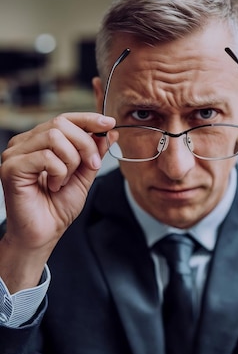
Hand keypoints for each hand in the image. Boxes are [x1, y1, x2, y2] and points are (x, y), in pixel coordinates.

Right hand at [0, 112, 114, 290]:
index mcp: (39, 141)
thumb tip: (108, 132)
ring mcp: (15, 153)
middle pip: (61, 124)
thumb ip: (93, 153)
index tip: (109, 124)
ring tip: (65, 181)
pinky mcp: (11, 167)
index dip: (88, 119)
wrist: (43, 234)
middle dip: (85, 144)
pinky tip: (54, 186)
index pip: (64, 119)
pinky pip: (46, 156)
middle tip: (90, 166)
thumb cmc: (57, 208)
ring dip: (70, 161)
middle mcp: (24, 143)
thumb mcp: (84, 176)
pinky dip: (59, 172)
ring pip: (55, 137)